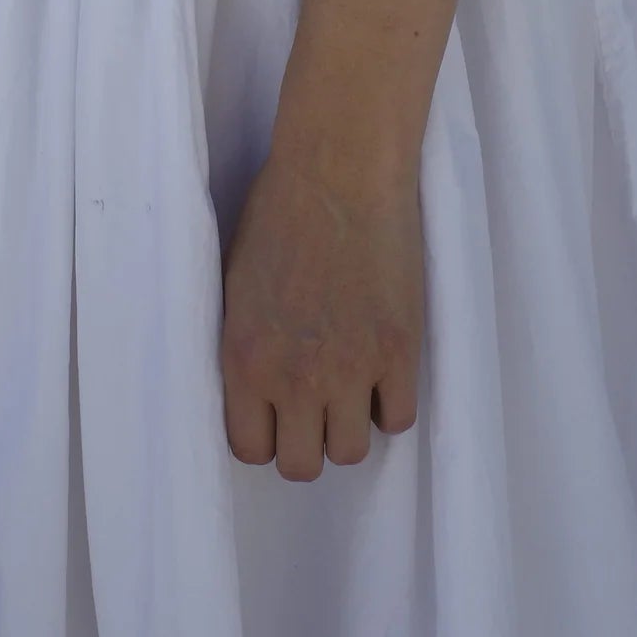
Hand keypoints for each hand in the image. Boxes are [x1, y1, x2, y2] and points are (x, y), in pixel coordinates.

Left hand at [220, 144, 422, 479]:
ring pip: (352, 453)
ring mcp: (351, 369)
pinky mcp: (399, 352)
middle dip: (308, 440)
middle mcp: (295, 379)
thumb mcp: (237, 284)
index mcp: (245, 361)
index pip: (250, 450)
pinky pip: (399, 419)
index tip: (279, 414)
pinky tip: (385, 371)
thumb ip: (247, 345)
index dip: (267, 435)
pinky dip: (392, 403)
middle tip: (317, 404)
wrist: (341, 169)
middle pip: (302, 466)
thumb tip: (256, 383)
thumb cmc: (280, 208)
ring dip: (350, 425)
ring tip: (353, 385)